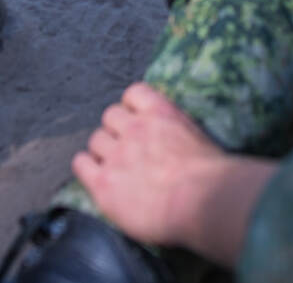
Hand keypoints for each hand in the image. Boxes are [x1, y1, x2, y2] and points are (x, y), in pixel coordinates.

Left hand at [73, 84, 225, 247]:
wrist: (203, 200)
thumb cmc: (211, 176)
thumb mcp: (198, 137)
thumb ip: (177, 131)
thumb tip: (172, 139)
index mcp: (161, 112)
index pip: (134, 93)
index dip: (133, 107)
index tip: (137, 119)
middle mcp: (135, 128)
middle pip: (110, 116)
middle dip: (117, 130)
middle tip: (127, 149)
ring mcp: (117, 155)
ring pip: (96, 139)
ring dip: (103, 150)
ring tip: (115, 166)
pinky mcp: (104, 183)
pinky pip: (81, 164)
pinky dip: (86, 167)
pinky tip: (97, 176)